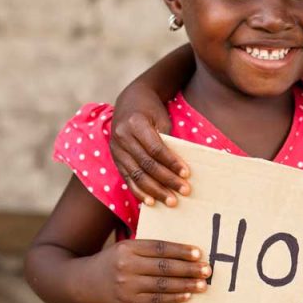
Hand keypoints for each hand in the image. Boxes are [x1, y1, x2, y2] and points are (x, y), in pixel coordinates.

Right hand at [82, 239, 210, 302]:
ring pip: (162, 285)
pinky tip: (187, 296)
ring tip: (203, 284)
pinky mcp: (127, 302)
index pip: (160, 248)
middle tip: (208, 269)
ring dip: (186, 285)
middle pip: (164, 267)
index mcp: (128, 248)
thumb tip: (181, 248)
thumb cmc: (111, 261)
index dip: (181, 250)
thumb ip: (147, 247)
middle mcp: (127, 266)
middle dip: (189, 269)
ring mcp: (126, 285)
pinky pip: (155, 301)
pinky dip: (173, 299)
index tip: (199, 253)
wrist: (81, 282)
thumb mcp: (124, 247)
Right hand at [111, 87, 188, 206]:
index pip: (155, 148)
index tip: (187, 174)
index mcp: (135, 123)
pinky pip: (127, 178)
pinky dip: (138, 191)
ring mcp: (116, 149)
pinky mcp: (115, 158)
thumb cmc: (151, 109)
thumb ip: (167, 139)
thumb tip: (179, 166)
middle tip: (184, 191)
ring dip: (155, 191)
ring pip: (136, 175)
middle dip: (167, 180)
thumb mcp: (161, 117)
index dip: (171, 162)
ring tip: (171, 201)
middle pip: (146, 164)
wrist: (129, 101)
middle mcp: (122, 137)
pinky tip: (150, 202)